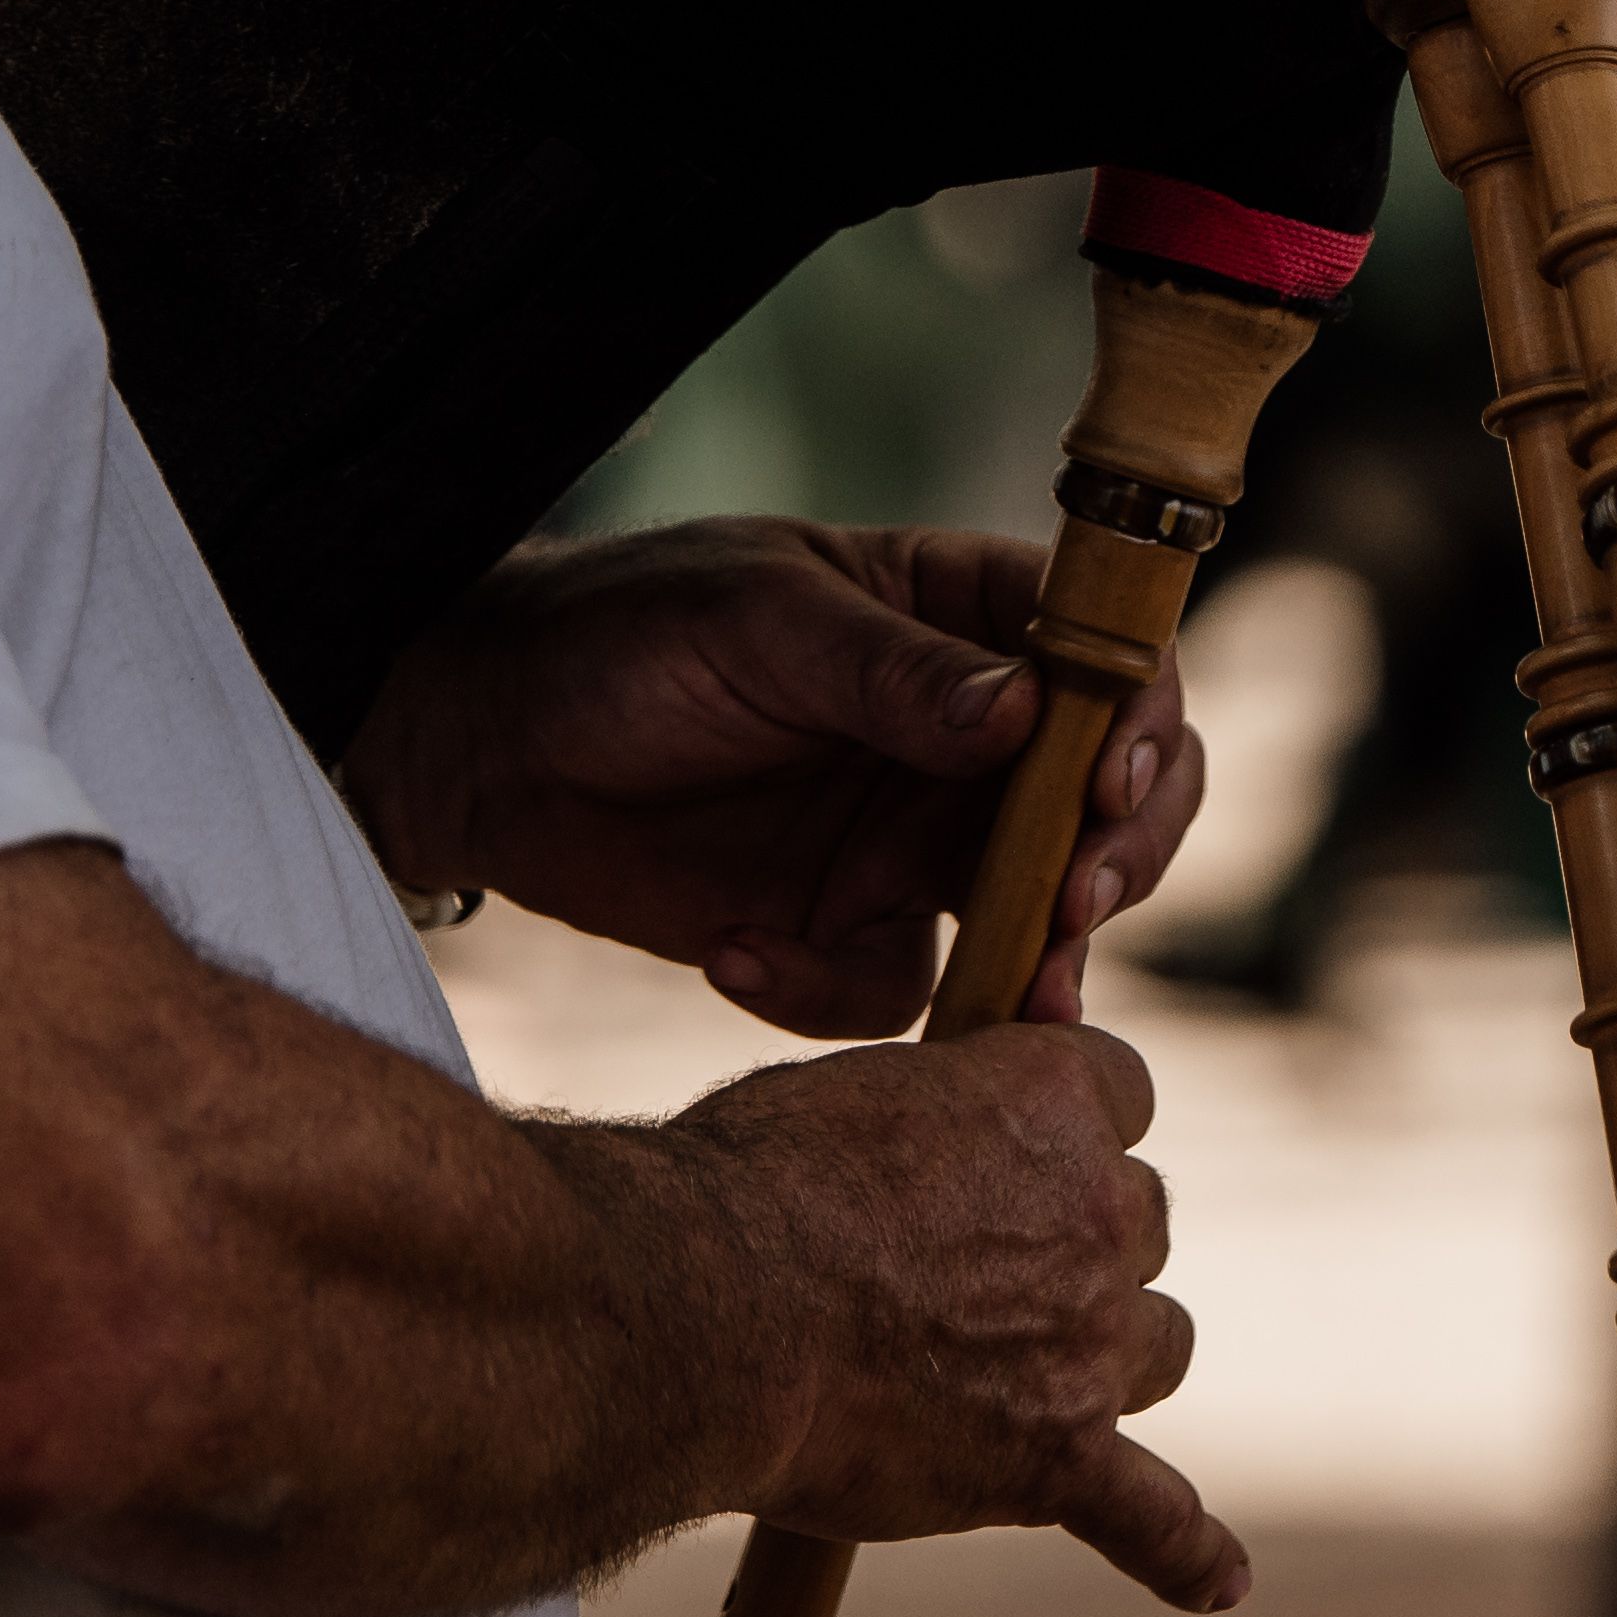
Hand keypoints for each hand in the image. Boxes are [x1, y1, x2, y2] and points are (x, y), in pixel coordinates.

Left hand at [343, 518, 1208, 1035]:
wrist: (478, 744)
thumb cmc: (619, 634)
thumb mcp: (754, 623)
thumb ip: (887, 672)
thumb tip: (1027, 711)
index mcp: (959, 618)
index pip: (1104, 661)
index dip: (1137, 723)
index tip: (1110, 785)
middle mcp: (962, 737)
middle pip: (1108, 803)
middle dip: (1115, 858)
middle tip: (1075, 906)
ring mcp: (908, 840)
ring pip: (1034, 917)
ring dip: (1033, 963)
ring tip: (1008, 998)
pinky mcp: (839, 930)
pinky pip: (893, 989)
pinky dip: (825, 988)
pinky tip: (734, 950)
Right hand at [674, 1020, 1238, 1611]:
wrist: (713, 1310)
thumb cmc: (750, 1187)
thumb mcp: (855, 1089)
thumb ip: (938, 1103)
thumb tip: (951, 1126)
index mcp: (1050, 1099)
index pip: (1122, 1092)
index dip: (1070, 1125)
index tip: (1020, 1148)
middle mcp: (1098, 1213)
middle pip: (1140, 1223)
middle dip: (1077, 1241)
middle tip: (973, 1270)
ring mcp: (1089, 1343)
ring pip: (1158, 1344)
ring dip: (1107, 1354)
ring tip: (1024, 1375)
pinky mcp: (1059, 1460)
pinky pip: (1153, 1517)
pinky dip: (1183, 1553)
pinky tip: (1217, 1581)